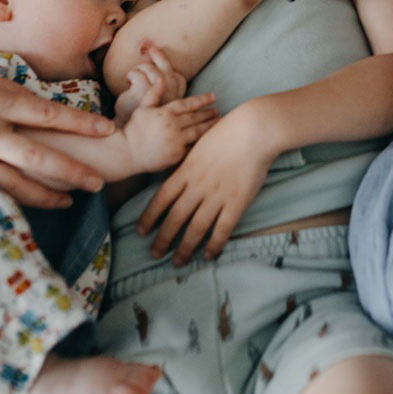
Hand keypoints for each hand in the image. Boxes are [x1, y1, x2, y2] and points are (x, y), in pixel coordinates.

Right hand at [0, 66, 116, 208]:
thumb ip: (7, 92)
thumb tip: (40, 105)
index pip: (47, 114)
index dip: (80, 124)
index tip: (106, 130)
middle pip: (40, 156)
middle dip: (74, 171)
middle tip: (97, 181)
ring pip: (19, 184)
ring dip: (49, 195)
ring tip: (71, 200)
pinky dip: (14, 200)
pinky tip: (32, 204)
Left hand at [114, 45, 186, 124]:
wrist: (125, 132)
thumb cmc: (139, 114)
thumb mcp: (153, 101)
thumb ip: (161, 85)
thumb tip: (157, 55)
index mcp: (176, 102)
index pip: (179, 79)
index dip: (170, 70)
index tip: (160, 63)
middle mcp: (170, 98)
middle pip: (168, 71)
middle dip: (160, 56)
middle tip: (151, 48)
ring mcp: (157, 96)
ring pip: (152, 70)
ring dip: (142, 68)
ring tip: (135, 74)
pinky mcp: (142, 94)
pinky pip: (138, 74)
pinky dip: (132, 73)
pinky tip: (128, 79)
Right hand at [122, 92, 218, 173]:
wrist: (127, 152)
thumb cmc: (134, 129)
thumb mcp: (142, 108)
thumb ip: (153, 94)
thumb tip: (161, 79)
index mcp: (166, 113)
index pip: (189, 104)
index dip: (203, 99)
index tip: (214, 96)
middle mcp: (173, 126)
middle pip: (196, 118)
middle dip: (209, 114)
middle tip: (218, 111)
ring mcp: (176, 142)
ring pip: (198, 132)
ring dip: (209, 126)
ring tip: (218, 122)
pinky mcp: (176, 155)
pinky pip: (192, 148)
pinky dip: (202, 143)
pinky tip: (209, 140)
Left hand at [136, 104, 272, 265]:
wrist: (252, 131)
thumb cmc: (225, 134)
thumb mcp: (197, 147)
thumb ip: (186, 166)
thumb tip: (174, 182)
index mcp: (186, 171)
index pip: (161, 198)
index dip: (149, 217)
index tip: (140, 231)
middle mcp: (197, 186)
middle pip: (175, 217)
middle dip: (163, 238)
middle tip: (155, 254)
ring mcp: (217, 195)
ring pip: (196, 227)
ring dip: (184, 247)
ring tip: (177, 262)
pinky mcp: (237, 202)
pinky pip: (222, 229)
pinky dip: (213, 244)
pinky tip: (207, 255)